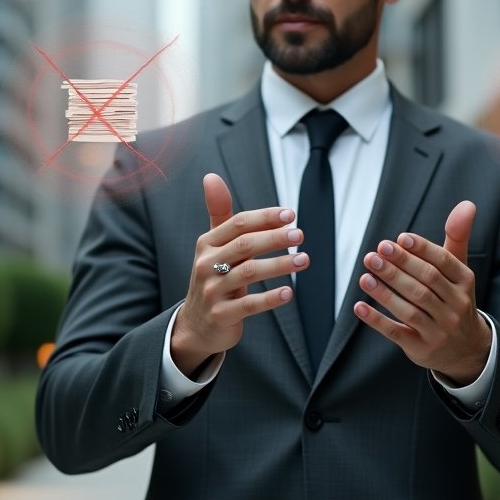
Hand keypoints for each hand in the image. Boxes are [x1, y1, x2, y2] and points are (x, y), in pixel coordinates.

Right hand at [170, 173, 307, 377]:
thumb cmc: (213, 276)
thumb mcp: (213, 245)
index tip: (290, 215)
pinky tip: (289, 292)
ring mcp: (212, 290)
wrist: (196, 323)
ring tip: (303, 260)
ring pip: (248, 273)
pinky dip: (270, 298)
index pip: (238, 224)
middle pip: (244, 245)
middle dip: (274, 238)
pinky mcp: (221, 315)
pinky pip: (248, 305)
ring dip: (279, 265)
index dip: (265, 217)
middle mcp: (206, 264)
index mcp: (207, 243)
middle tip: (300, 235)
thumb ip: (219, 212)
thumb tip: (211, 176)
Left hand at [353, 200, 490, 384]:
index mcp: (465, 282)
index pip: (443, 263)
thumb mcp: (459, 268)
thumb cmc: (454, 297)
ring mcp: (439, 330)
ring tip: (365, 274)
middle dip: (399, 267)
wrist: (466, 348)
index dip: (421, 250)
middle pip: (425, 284)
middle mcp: (456, 307)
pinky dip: (377, 320)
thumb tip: (467, 204)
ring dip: (385, 291)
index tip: (398, 238)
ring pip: (410, 309)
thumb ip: (457, 236)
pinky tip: (359, 306)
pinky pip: (396, 333)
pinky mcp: (421, 348)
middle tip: (375, 252)